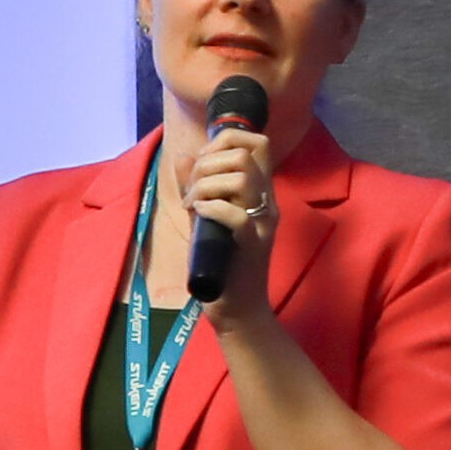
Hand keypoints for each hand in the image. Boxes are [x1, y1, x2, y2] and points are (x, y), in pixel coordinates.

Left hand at [179, 125, 279, 318]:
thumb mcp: (204, 219)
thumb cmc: (221, 266)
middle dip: (209, 162)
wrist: (238, 310)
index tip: (203, 161)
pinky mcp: (252, 246)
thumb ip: (197, 188)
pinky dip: (211, 206)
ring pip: (242, 177)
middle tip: (192, 188)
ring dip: (207, 184)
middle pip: (247, 154)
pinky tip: (198, 213)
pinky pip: (236, 215)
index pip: (258, 143)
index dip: (227, 139)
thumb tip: (184, 155)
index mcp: (260, 193)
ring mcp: (262, 224)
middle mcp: (266, 204)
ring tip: (192, 204)